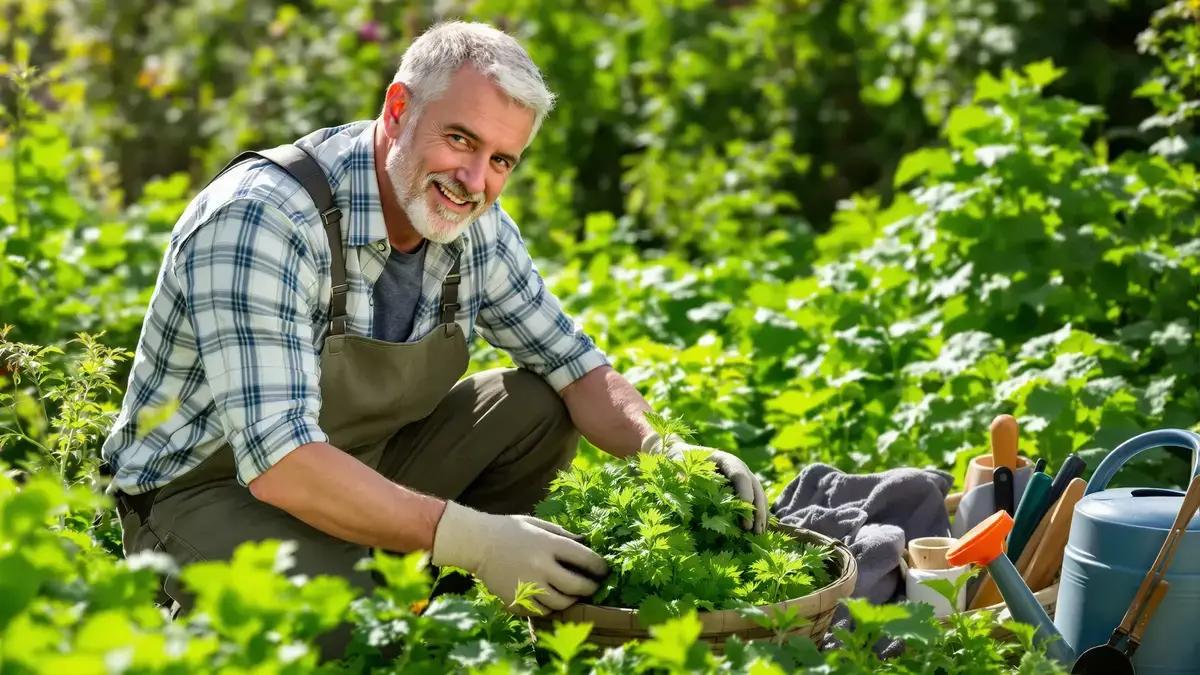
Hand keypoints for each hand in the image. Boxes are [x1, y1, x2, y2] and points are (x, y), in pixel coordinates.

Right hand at [430, 501, 608, 615]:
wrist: (477, 543)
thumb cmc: (509, 529)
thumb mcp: (537, 523)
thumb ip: (562, 534)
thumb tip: (585, 543)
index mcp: (549, 545)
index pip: (585, 559)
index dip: (600, 567)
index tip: (604, 571)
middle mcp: (541, 566)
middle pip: (576, 586)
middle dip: (590, 588)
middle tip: (593, 587)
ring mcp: (529, 585)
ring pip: (560, 604)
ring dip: (571, 601)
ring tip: (572, 595)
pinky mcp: (516, 599)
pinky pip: (540, 612)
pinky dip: (549, 608)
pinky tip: (550, 600)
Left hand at [641, 432, 768, 533]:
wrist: (682, 455)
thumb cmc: (681, 461)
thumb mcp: (680, 467)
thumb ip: (683, 479)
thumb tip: (683, 496)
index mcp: (725, 459)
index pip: (740, 475)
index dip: (745, 493)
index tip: (745, 513)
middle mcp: (738, 468)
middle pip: (754, 487)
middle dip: (757, 509)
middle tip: (754, 530)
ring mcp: (743, 479)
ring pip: (759, 495)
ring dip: (761, 514)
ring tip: (758, 534)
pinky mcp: (742, 489)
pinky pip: (755, 501)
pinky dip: (758, 515)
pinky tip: (758, 531)